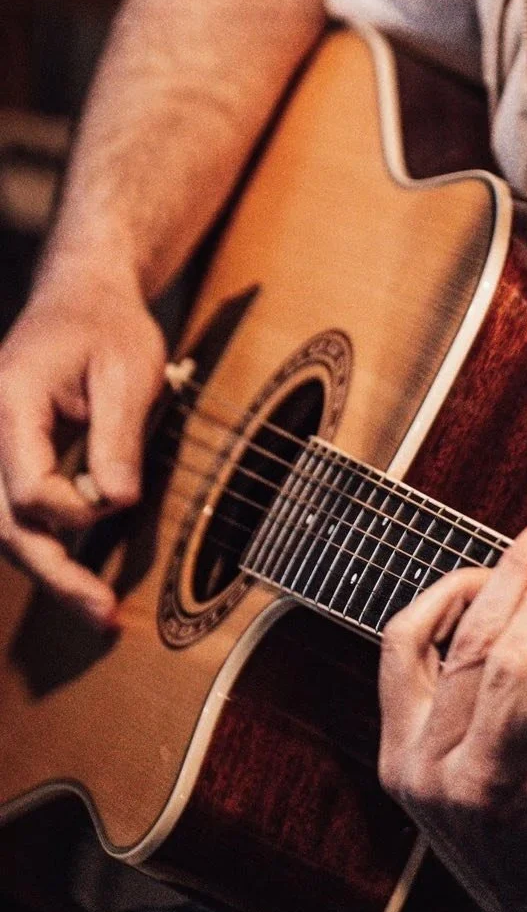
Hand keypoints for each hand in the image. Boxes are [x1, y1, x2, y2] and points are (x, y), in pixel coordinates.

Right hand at [0, 275, 166, 625]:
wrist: (82, 295)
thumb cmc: (108, 325)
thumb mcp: (129, 371)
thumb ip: (118, 437)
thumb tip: (114, 504)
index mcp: (12, 405)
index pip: (29, 488)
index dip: (77, 510)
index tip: (118, 497)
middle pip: (6, 524)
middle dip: (55, 574)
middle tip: (103, 616)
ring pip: (6, 527)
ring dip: (49, 569)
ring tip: (98, 613)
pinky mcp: (7, 459)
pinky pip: (17, 512)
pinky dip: (47, 543)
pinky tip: (79, 578)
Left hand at [378, 500, 526, 911]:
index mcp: (487, 787)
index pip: (511, 671)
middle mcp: (429, 774)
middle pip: (468, 643)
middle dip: (518, 571)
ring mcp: (401, 761)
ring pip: (412, 639)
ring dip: (464, 584)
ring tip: (511, 556)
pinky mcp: (394, 748)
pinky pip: (402, 660)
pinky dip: (435, 615)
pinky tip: (476, 593)